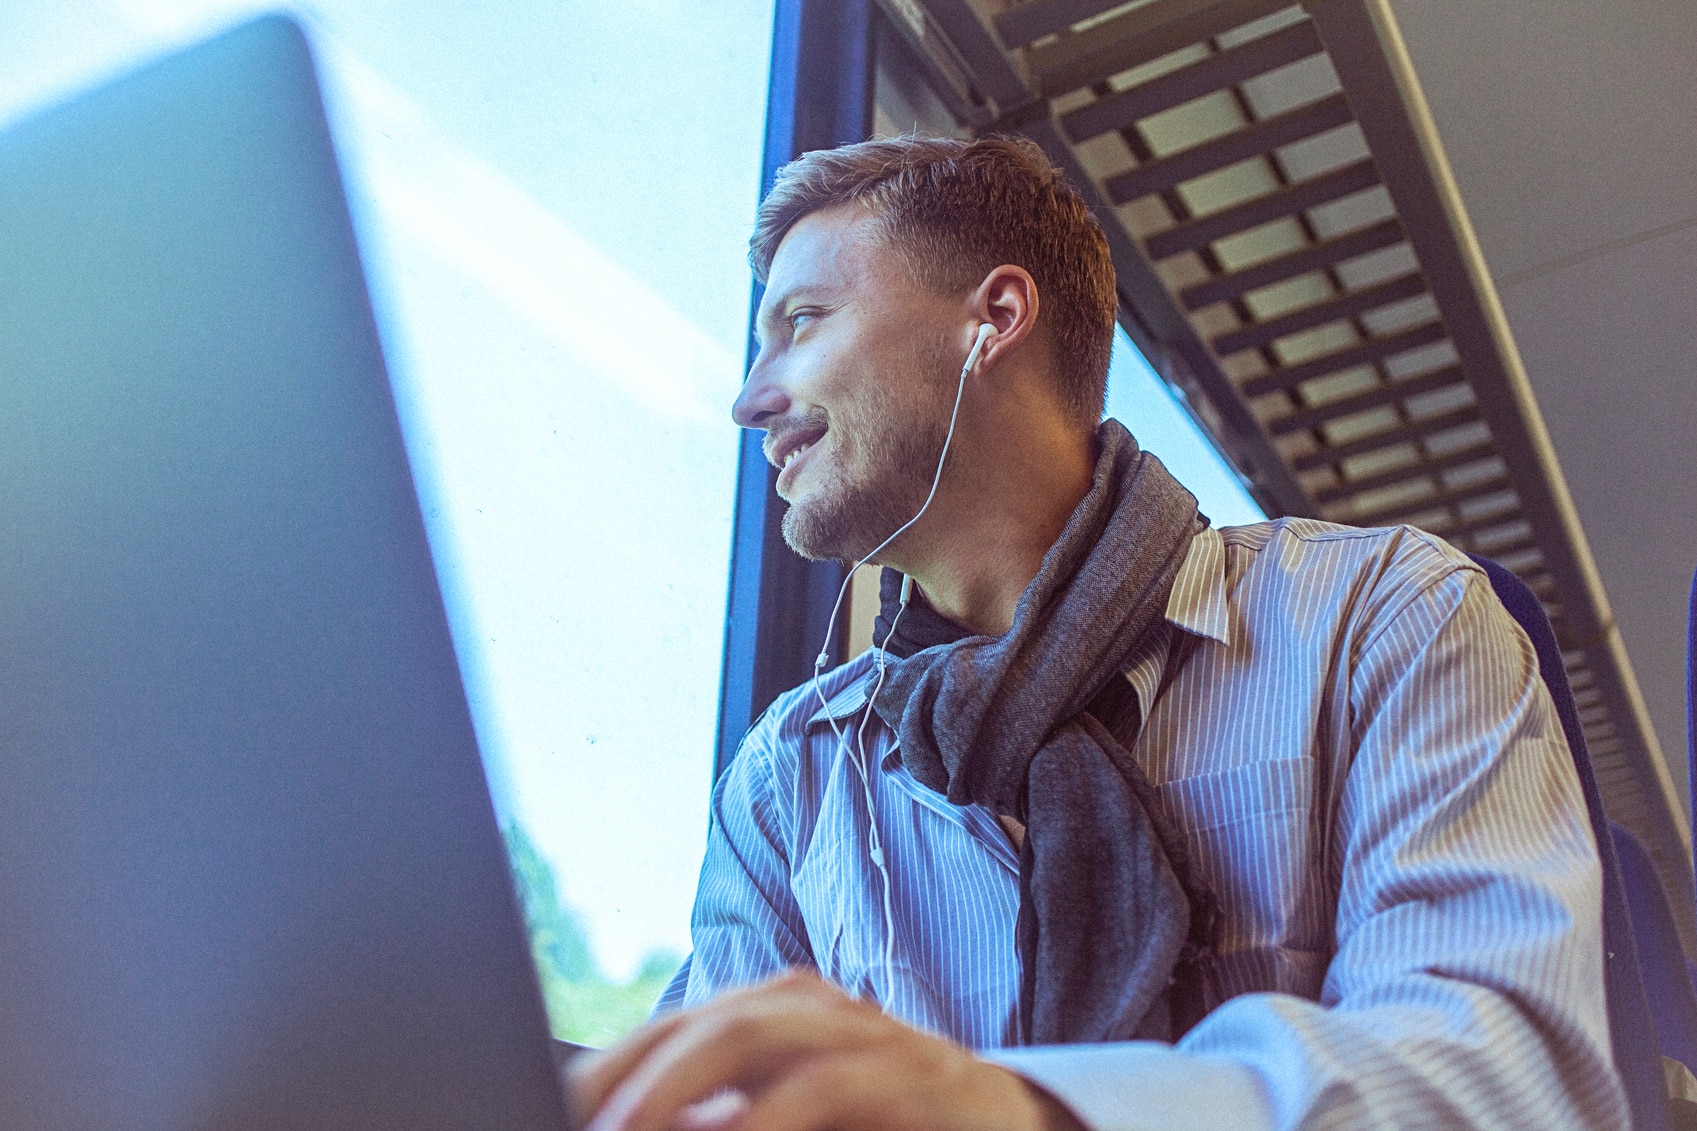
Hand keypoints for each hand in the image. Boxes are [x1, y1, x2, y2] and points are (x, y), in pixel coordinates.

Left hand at [569, 968, 1085, 1130]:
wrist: (1003, 1123)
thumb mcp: (787, 1120)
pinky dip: (772, 1117)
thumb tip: (625, 1126)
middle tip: (575, 1117)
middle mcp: (814, 1011)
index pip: (676, 1028)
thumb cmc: (880, 1126)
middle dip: (634, 1071)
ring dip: (681, 1081)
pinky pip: (829, 1084)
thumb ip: (721, 1120)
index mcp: (775, 1017)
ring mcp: (866, 1034)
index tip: (555, 1103)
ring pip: (757, 1032)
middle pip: (708, 1020)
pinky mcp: (912, 1074)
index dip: (611, 1066)